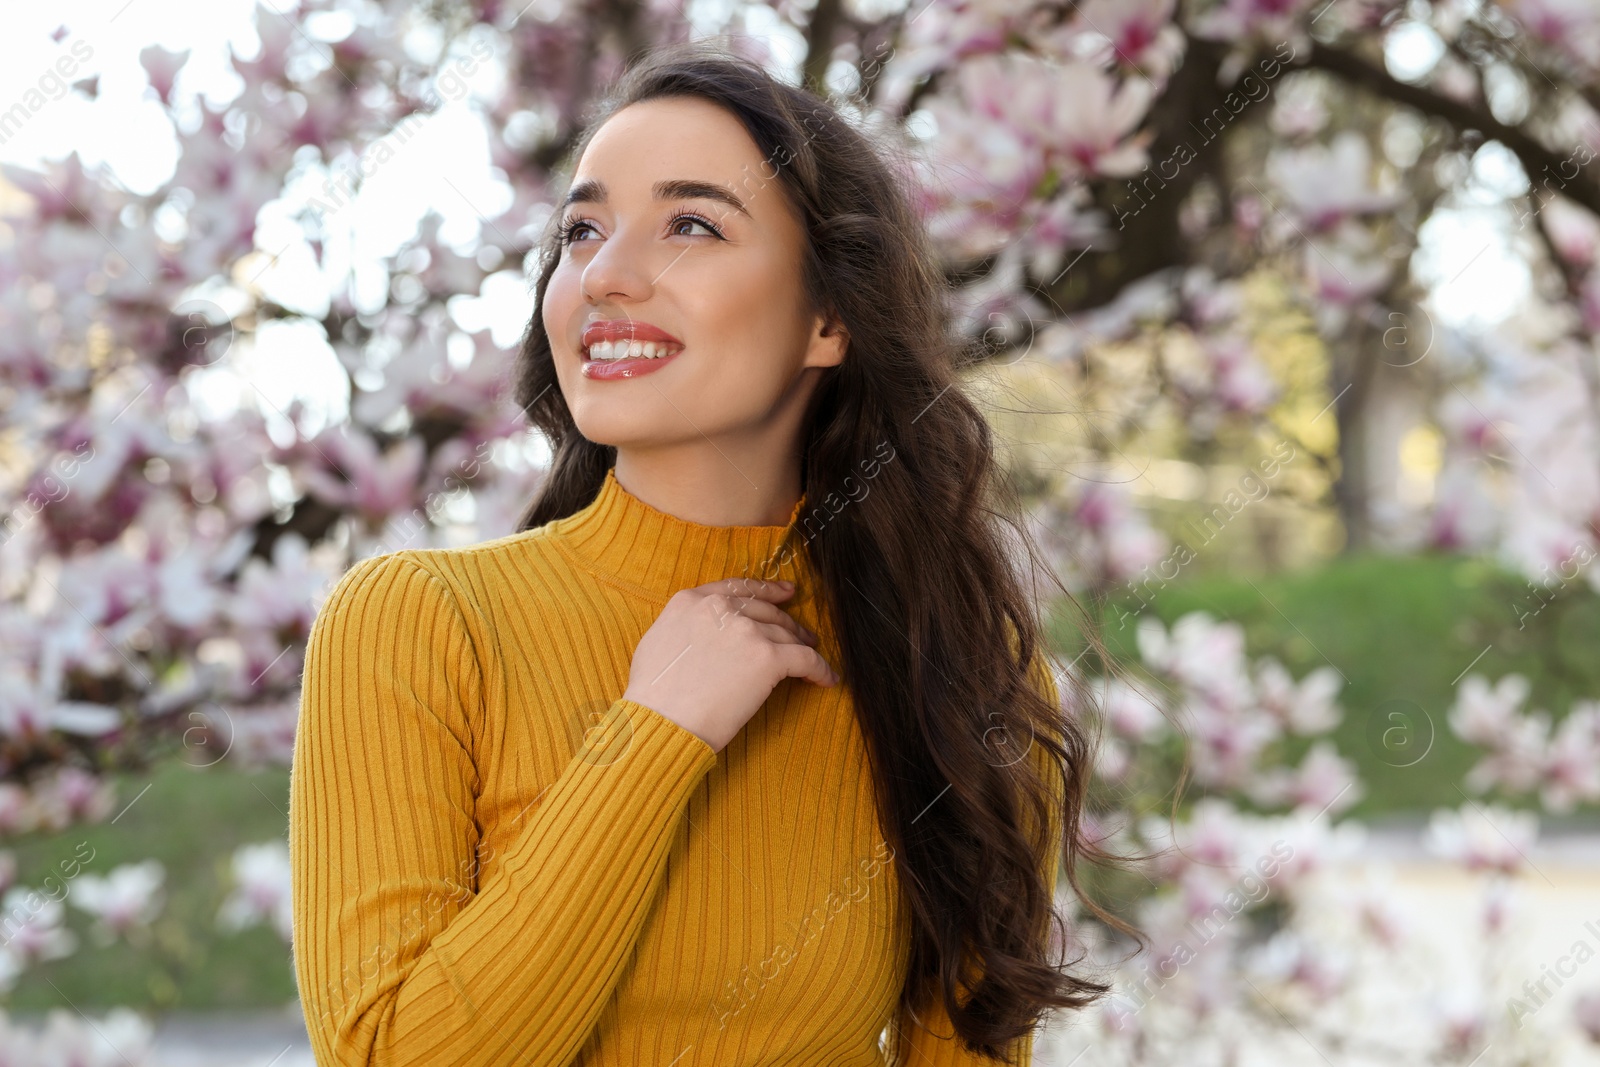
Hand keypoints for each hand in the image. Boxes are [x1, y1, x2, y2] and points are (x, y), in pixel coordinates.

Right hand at [622, 577, 838, 752]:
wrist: (661, 721)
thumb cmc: (652, 694)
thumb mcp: (659, 639)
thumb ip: (687, 624)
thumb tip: (704, 631)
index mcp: (693, 600)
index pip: (740, 588)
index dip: (768, 590)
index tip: (786, 593)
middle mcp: (722, 608)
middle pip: (766, 611)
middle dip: (787, 622)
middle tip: (801, 633)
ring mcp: (747, 631)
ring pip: (786, 634)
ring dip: (802, 645)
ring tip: (811, 655)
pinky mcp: (768, 657)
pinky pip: (805, 659)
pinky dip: (820, 669)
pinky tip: (826, 679)